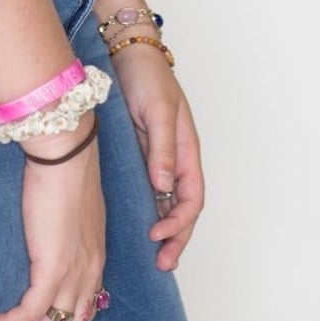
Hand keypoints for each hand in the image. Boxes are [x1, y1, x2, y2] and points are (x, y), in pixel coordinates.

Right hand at [0, 121, 105, 320]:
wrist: (65, 155)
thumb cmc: (65, 173)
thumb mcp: (72, 212)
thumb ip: (64, 233)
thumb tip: (46, 240)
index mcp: (96, 259)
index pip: (86, 311)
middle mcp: (89, 271)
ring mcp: (73, 271)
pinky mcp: (52, 265)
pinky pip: (32, 309)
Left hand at [110, 47, 204, 270]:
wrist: (128, 55)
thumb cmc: (147, 78)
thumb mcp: (156, 111)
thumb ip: (162, 149)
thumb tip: (164, 187)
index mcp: (187, 151)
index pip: (192, 198)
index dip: (179, 222)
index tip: (158, 236)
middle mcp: (177, 159)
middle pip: (185, 208)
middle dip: (178, 238)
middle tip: (163, 265)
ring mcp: (161, 158)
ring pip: (170, 203)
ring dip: (167, 230)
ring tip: (156, 256)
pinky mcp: (143, 155)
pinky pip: (152, 191)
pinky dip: (152, 211)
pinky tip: (141, 226)